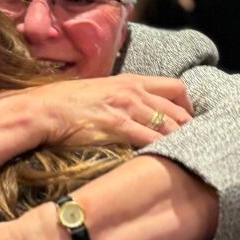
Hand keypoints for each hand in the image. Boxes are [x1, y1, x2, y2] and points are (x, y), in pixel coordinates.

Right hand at [32, 74, 192, 147]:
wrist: (44, 110)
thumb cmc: (67, 102)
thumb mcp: (102, 91)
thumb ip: (122, 97)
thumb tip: (135, 110)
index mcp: (131, 81)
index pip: (175, 87)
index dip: (188, 105)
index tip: (190, 120)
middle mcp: (134, 91)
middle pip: (178, 108)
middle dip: (190, 127)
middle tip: (195, 142)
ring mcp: (126, 108)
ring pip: (168, 125)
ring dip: (180, 140)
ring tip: (187, 155)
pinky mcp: (117, 126)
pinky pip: (149, 139)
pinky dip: (162, 149)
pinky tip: (167, 159)